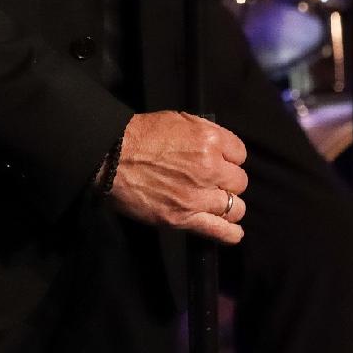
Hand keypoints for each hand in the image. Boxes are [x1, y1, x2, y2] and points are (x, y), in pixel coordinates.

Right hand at [108, 111, 246, 244]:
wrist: (112, 157)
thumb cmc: (141, 134)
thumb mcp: (178, 120)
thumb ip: (205, 132)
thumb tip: (221, 146)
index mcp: (209, 140)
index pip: (240, 154)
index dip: (230, 158)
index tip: (221, 161)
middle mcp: (209, 168)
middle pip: (239, 181)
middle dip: (228, 180)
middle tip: (213, 180)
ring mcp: (197, 196)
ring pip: (235, 206)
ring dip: (229, 204)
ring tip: (219, 203)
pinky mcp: (183, 217)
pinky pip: (220, 231)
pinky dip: (231, 233)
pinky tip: (233, 231)